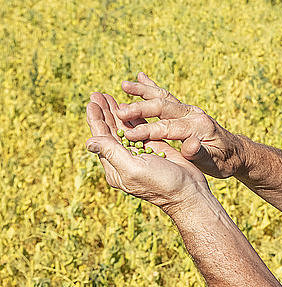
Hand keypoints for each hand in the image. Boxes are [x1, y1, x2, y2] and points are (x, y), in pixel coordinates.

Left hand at [86, 92, 209, 214]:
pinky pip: (138, 129)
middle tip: (96, 94)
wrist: (188, 192)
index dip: (96, 119)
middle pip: (109, 130)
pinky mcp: (153, 147)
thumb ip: (112, 152)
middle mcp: (124, 159)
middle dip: (103, 112)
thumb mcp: (133, 168)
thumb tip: (88, 142)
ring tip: (108, 96)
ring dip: (115, 112)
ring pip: (123, 128)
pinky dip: (132, 117)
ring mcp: (138, 153)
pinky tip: (128, 107)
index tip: (91, 102)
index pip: (101, 138)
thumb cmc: (161, 184)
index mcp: (115, 166)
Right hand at [115, 73, 244, 178]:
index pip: (169, 127)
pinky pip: (166, 96)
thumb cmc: (224, 161)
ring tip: (124, 85)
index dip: (148, 131)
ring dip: (142, 91)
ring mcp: (188, 109)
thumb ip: (201, 154)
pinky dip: (151, 87)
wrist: (236, 151)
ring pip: (163, 96)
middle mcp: (193, 113)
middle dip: (140, 108)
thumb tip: (190, 145)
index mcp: (199, 127)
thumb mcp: (215, 163)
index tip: (128, 135)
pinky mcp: (184, 109)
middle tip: (118, 111)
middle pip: (163, 106)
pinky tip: (138, 78)